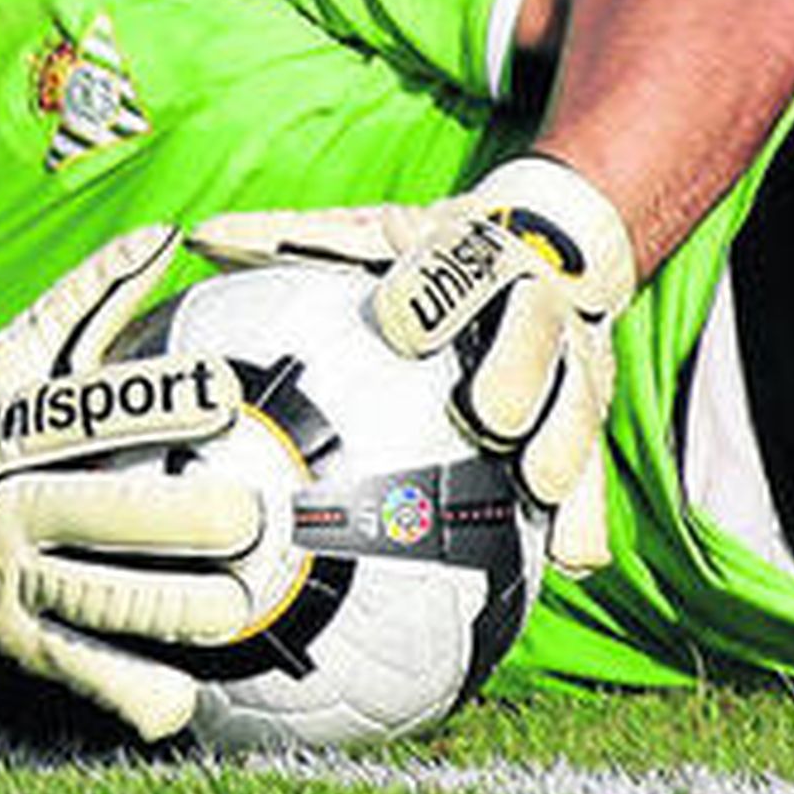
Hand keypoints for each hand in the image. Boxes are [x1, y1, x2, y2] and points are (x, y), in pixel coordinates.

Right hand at [0, 226, 264, 741]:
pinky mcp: (17, 648)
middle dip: (173, 520)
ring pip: (94, 604)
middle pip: (91, 515)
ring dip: (171, 610)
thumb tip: (165, 234)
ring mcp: (7, 584)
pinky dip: (130, 694)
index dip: (152, 402)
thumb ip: (90, 296)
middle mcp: (2, 507)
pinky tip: (184, 696)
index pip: (82, 412)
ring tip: (240, 603)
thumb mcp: (17, 357)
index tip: (225, 393)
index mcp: (5, 429)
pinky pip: (79, 677)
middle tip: (252, 517)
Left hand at [190, 157, 635, 574]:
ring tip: (537, 487)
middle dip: (520, 368)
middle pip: (536, 329)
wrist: (545, 244)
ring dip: (564, 444)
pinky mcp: (587, 417)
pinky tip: (567, 558)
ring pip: (578, 401)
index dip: (436, 291)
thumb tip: (198, 236)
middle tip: (491, 414)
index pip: (457, 263)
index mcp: (468, 253)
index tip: (402, 323)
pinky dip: (585, 514)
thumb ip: (289, 240)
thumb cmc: (425, 255)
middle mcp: (530, 303)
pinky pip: (596, 470)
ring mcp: (570, 362)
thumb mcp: (364, 236)